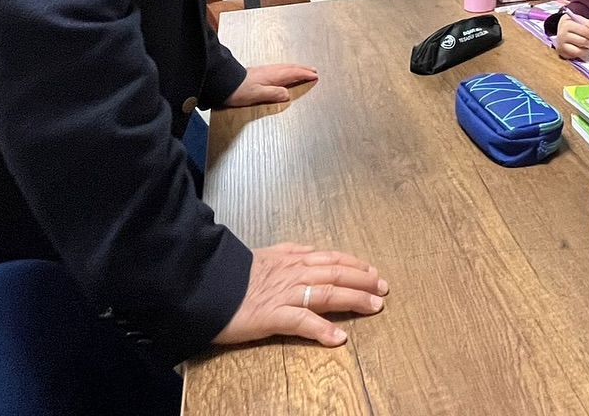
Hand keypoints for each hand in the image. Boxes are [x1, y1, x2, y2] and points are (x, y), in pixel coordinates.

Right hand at [213, 243, 387, 346]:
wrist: (205, 285)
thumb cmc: (233, 274)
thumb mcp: (265, 255)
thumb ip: (289, 252)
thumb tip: (311, 250)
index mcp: (292, 259)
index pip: (332, 259)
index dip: (355, 265)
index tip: (373, 272)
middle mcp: (293, 273)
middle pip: (337, 274)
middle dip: (363, 281)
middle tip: (383, 289)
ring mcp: (285, 294)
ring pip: (327, 293)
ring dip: (354, 300)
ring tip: (374, 307)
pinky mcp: (272, 315)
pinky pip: (302, 321)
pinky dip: (322, 329)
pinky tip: (338, 338)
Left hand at [221, 63, 318, 107]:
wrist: (223, 82)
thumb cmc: (238, 90)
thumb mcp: (257, 95)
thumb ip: (274, 94)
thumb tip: (287, 94)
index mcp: (272, 76)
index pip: (293, 74)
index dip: (304, 74)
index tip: (315, 75)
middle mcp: (270, 71)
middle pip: (290, 68)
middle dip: (303, 69)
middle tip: (313, 70)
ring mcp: (264, 70)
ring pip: (285, 67)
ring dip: (296, 68)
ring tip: (302, 69)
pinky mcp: (259, 72)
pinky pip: (279, 68)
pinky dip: (287, 69)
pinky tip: (283, 72)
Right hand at [555, 13, 588, 59]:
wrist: (561, 30)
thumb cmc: (573, 25)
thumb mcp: (580, 20)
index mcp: (567, 24)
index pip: (584, 30)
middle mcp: (562, 34)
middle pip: (583, 41)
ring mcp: (561, 44)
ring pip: (579, 50)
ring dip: (588, 48)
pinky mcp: (562, 52)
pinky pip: (576, 55)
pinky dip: (583, 52)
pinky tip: (585, 49)